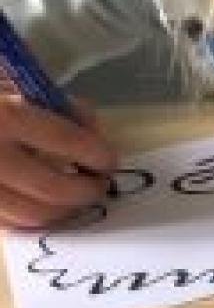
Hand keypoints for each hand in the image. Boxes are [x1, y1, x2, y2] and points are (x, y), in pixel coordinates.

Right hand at [0, 96, 114, 228]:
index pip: (66, 140)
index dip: (97, 153)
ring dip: (63, 211)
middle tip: (99, 185)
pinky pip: (5, 224)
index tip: (109, 160)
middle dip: (86, 189)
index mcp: (1, 117)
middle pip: (53, 187)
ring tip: (74, 200)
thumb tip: (89, 127)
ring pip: (31, 215)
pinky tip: (41, 206)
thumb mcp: (7, 82)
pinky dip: (30, 219)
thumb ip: (50, 102)